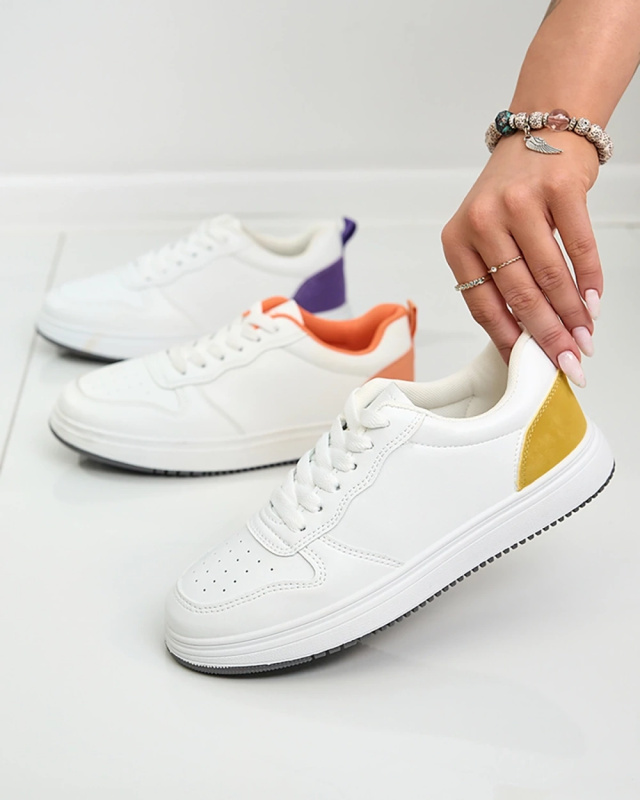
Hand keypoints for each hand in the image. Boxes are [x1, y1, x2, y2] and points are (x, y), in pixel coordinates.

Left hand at [441, 131, 600, 386]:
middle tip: (566, 361)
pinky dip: (590, 280)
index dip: (507, 338)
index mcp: (457, 239)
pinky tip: (594, 303)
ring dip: (572, 314)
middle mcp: (483, 220)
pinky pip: (579, 247)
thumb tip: (524, 336)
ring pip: (550, 276)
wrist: (540, 132)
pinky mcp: (559, 189)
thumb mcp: (487, 235)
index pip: (481, 303)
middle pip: (519, 294)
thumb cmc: (511, 193)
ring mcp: (520, 202)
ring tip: (585, 338)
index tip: (526, 364)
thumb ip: (499, 280)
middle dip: (546, 336)